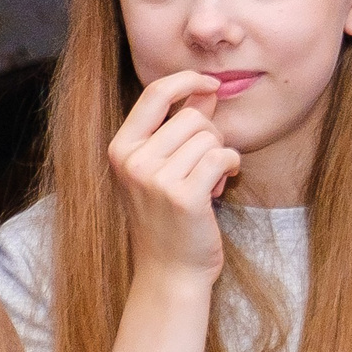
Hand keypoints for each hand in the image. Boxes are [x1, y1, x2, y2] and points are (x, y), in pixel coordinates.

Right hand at [108, 72, 240, 281]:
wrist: (170, 271)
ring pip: (210, 137)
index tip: (210, 83)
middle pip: (192, 117)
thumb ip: (180, 127)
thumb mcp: (162, 168)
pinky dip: (231, 166)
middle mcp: (133, 160)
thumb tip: (207, 89)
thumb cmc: (170, 218)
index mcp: (121, 148)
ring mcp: (155, 179)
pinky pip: (222, 157)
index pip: (154, 93)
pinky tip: (222, 185)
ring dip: (220, 156)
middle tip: (208, 165)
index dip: (186, 80)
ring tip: (208, 183)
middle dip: (211, 135)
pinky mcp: (184, 196)